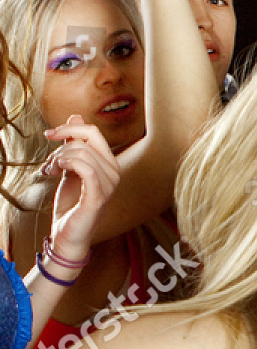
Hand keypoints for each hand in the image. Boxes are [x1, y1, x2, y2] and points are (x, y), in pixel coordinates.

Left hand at [40, 116, 121, 264]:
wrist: (68, 232)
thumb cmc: (70, 202)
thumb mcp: (69, 166)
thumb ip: (74, 143)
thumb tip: (75, 116)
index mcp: (110, 164)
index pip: (93, 132)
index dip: (70, 127)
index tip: (49, 134)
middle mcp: (114, 172)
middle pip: (88, 138)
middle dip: (62, 143)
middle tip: (49, 161)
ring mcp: (109, 185)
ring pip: (82, 152)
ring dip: (59, 157)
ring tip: (50, 170)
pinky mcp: (98, 197)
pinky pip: (86, 169)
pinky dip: (68, 164)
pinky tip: (57, 170)